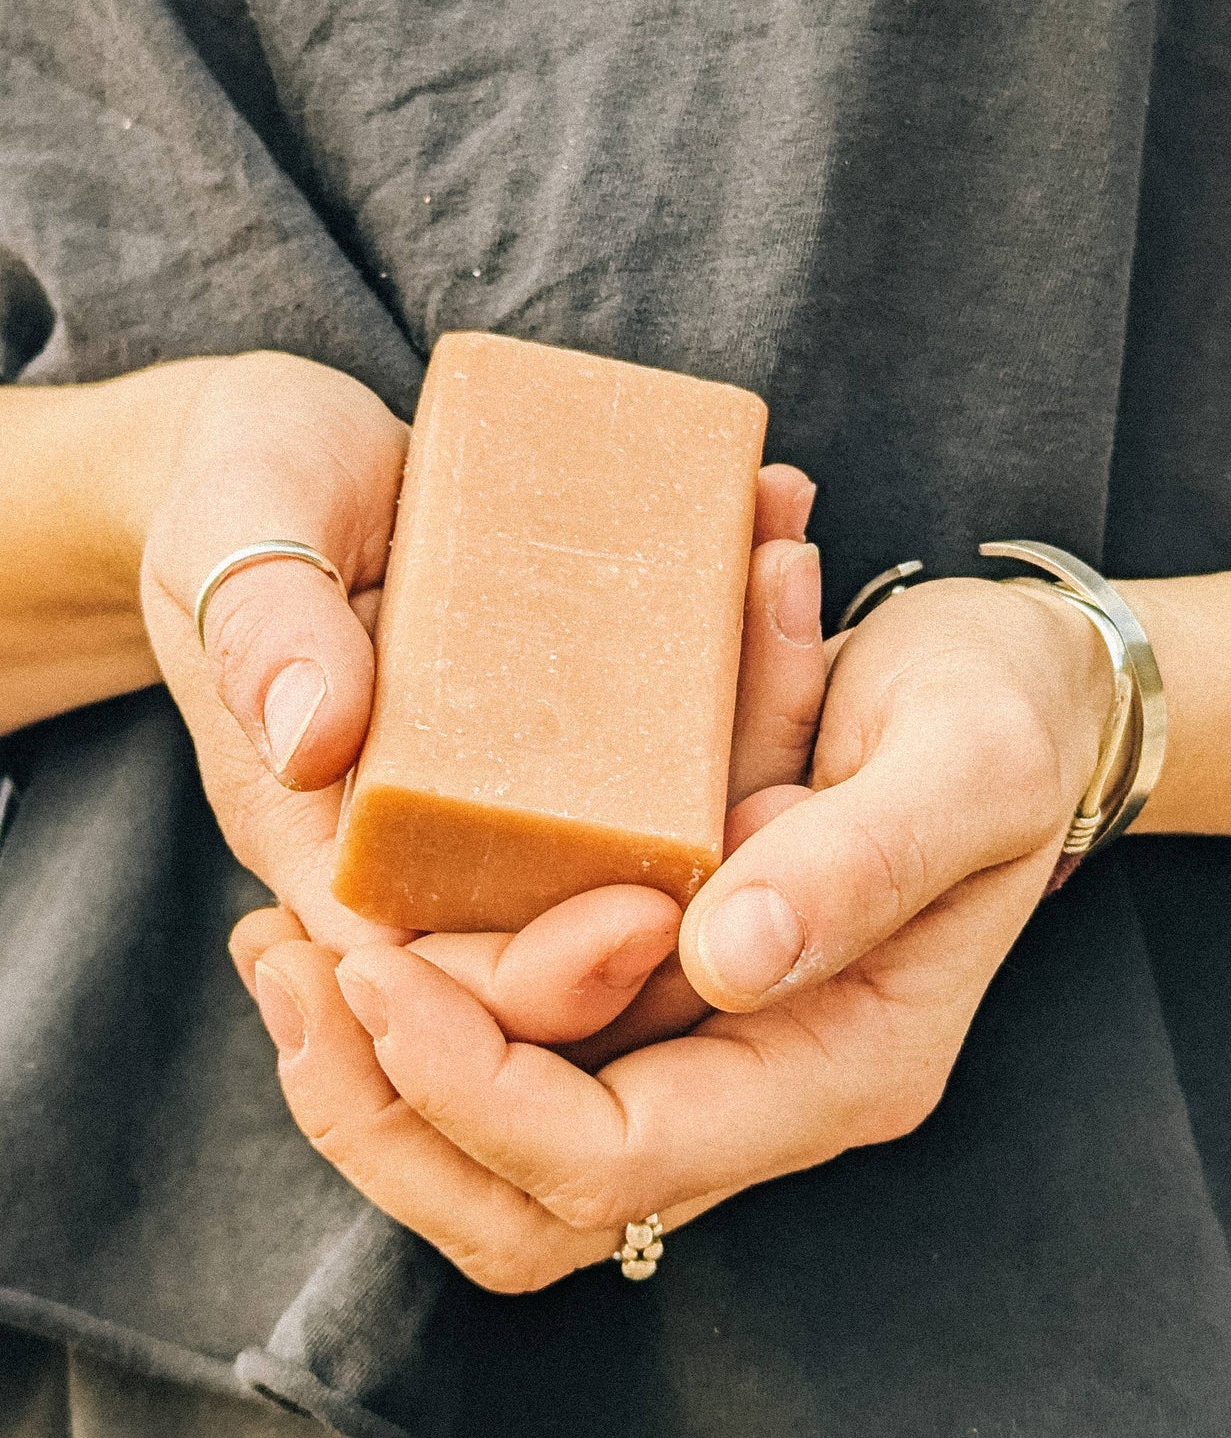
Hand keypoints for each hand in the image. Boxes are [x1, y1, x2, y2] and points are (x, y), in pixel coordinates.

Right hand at [143, 350, 824, 989]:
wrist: (291, 451)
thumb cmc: (242, 494)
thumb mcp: (233, 534)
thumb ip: (262, 626)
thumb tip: (309, 736)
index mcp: (346, 849)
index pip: (455, 986)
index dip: (550, 980)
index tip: (648, 916)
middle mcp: (456, 841)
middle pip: (595, 918)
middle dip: (705, 853)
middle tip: (790, 764)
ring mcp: (536, 783)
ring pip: (664, 815)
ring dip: (750, 718)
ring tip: (782, 578)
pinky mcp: (591, 715)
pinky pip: (682, 716)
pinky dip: (739, 636)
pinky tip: (770, 529)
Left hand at [234, 576, 1115, 1291]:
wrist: (1025, 696)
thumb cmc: (1006, 714)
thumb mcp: (970, 760)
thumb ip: (866, 862)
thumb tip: (726, 959)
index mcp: (844, 1064)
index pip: (627, 1156)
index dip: (480, 1086)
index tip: (370, 965)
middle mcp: (763, 1085)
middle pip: (535, 1199)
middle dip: (388, 1108)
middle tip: (285, 960)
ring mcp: (709, 1048)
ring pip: (503, 1154)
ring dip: (376, 1072)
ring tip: (283, 942)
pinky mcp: (665, 990)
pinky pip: (518, 1055)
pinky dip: (417, 1005)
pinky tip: (351, 906)